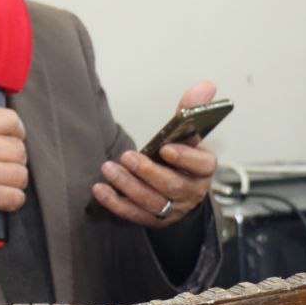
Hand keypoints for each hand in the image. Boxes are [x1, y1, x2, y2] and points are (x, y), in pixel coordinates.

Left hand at [91, 80, 218, 227]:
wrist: (179, 190)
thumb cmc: (180, 156)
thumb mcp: (187, 134)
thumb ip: (191, 110)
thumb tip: (206, 85)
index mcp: (203, 169)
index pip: (202, 166)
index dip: (185, 159)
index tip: (166, 148)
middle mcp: (191, 192)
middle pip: (173, 187)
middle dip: (148, 172)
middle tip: (126, 156)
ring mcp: (173, 209)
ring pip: (152, 202)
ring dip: (128, 186)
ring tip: (108, 169)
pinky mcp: (154, 220)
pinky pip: (134, 215)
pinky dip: (115, 203)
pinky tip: (99, 189)